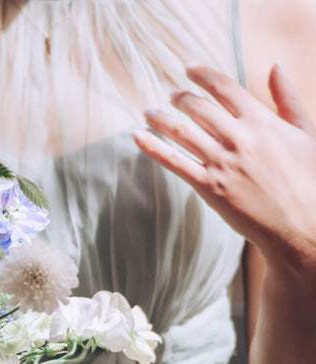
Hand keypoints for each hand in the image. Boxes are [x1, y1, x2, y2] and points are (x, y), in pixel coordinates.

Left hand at [134, 64, 315, 275]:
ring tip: (149, 111)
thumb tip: (275, 66)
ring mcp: (221, 163)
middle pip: (198, 107)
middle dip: (180, 97)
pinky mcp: (208, 187)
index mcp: (262, 121)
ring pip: (181, 131)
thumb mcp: (306, 132)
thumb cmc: (309, 178)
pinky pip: (174, 163)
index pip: (224, 87)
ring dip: (161, 118)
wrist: (301, 224)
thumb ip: (288, 98)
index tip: (188, 68)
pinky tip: (138, 136)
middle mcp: (239, 138)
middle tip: (171, 95)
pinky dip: (153, 147)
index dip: (202, 74)